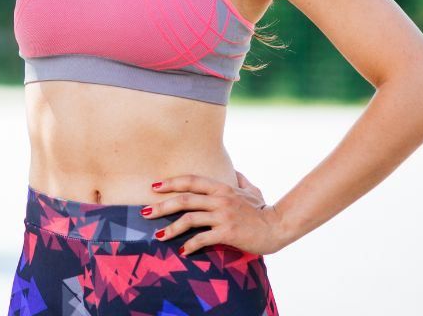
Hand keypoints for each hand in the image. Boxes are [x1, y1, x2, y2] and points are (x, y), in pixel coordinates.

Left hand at [143, 170, 286, 256]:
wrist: (278, 226)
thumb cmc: (263, 210)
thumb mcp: (252, 189)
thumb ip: (239, 179)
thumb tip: (234, 171)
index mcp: (222, 188)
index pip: (191, 181)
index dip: (171, 183)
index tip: (154, 187)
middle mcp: (220, 199)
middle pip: (184, 199)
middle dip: (161, 206)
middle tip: (144, 212)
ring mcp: (223, 215)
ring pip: (189, 219)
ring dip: (171, 228)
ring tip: (158, 235)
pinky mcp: (227, 232)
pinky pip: (202, 238)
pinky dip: (190, 245)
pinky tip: (182, 251)